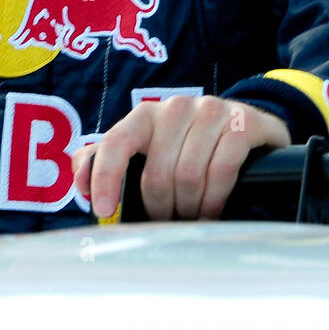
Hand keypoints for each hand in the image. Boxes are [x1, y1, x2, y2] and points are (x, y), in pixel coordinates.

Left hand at [72, 96, 291, 220]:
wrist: (246, 129)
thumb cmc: (188, 147)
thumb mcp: (149, 150)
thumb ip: (107, 162)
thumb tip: (81, 182)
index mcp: (146, 115)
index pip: (116, 142)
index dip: (105, 177)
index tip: (103, 210)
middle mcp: (176, 107)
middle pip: (157, 174)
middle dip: (161, 208)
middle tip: (168, 222)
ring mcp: (211, 111)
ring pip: (189, 176)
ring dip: (190, 208)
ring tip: (192, 217)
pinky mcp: (242, 123)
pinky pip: (222, 171)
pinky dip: (215, 200)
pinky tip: (213, 210)